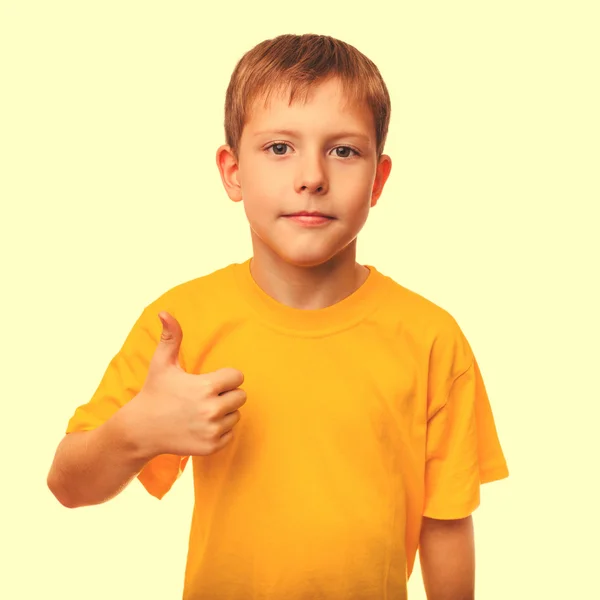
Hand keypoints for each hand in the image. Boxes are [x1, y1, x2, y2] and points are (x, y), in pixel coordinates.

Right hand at [125, 311, 245, 457]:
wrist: (140, 430)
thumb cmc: (154, 392)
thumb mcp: (162, 363)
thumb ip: (171, 337)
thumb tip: (165, 312)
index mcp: (207, 387)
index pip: (238, 377)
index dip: (225, 377)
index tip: (210, 381)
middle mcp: (212, 410)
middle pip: (241, 396)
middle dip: (227, 394)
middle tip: (205, 397)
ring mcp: (212, 430)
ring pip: (236, 415)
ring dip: (224, 413)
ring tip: (201, 411)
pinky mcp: (211, 447)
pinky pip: (230, 434)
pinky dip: (220, 430)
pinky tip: (201, 426)